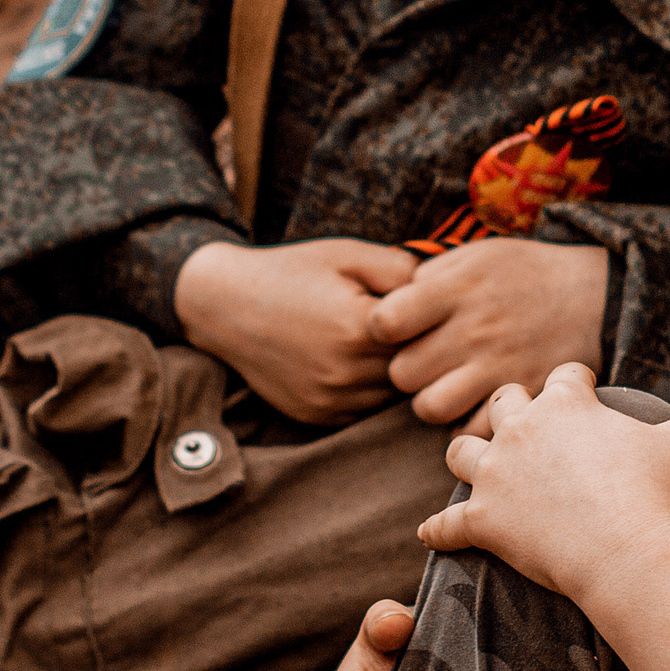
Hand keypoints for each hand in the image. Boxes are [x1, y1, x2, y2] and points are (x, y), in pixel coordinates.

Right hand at [175, 239, 417, 424]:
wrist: (226, 305)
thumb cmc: (292, 272)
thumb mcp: (348, 254)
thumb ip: (402, 269)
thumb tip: (443, 288)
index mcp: (359, 328)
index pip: (428, 337)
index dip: (436, 324)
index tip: (438, 312)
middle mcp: (346, 372)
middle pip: (413, 372)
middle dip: (421, 353)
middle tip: (421, 332)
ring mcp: (331, 399)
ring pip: (393, 398)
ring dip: (398, 377)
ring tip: (389, 347)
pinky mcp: (318, 416)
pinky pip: (365, 411)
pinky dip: (371, 393)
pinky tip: (363, 365)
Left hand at [372, 239, 606, 428]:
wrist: (595, 298)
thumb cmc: (525, 274)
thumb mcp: (477, 256)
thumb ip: (428, 277)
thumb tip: (386, 305)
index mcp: (458, 289)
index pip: (386, 321)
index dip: (384, 327)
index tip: (401, 326)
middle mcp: (475, 330)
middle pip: (402, 373)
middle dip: (408, 368)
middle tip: (428, 360)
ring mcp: (499, 368)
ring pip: (429, 408)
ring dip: (433, 399)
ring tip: (449, 384)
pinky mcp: (521, 397)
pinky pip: (471, 429)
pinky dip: (467, 423)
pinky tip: (475, 403)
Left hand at [419, 366, 669, 670]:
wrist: (624, 549)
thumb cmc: (655, 493)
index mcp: (566, 402)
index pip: (565, 374)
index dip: (576, 384)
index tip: (584, 394)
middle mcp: (521, 428)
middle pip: (502, 400)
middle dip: (512, 409)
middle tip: (527, 429)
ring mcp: (496, 473)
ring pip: (460, 449)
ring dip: (468, 456)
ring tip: (477, 467)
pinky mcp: (481, 519)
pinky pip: (446, 525)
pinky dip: (439, 531)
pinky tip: (431, 535)